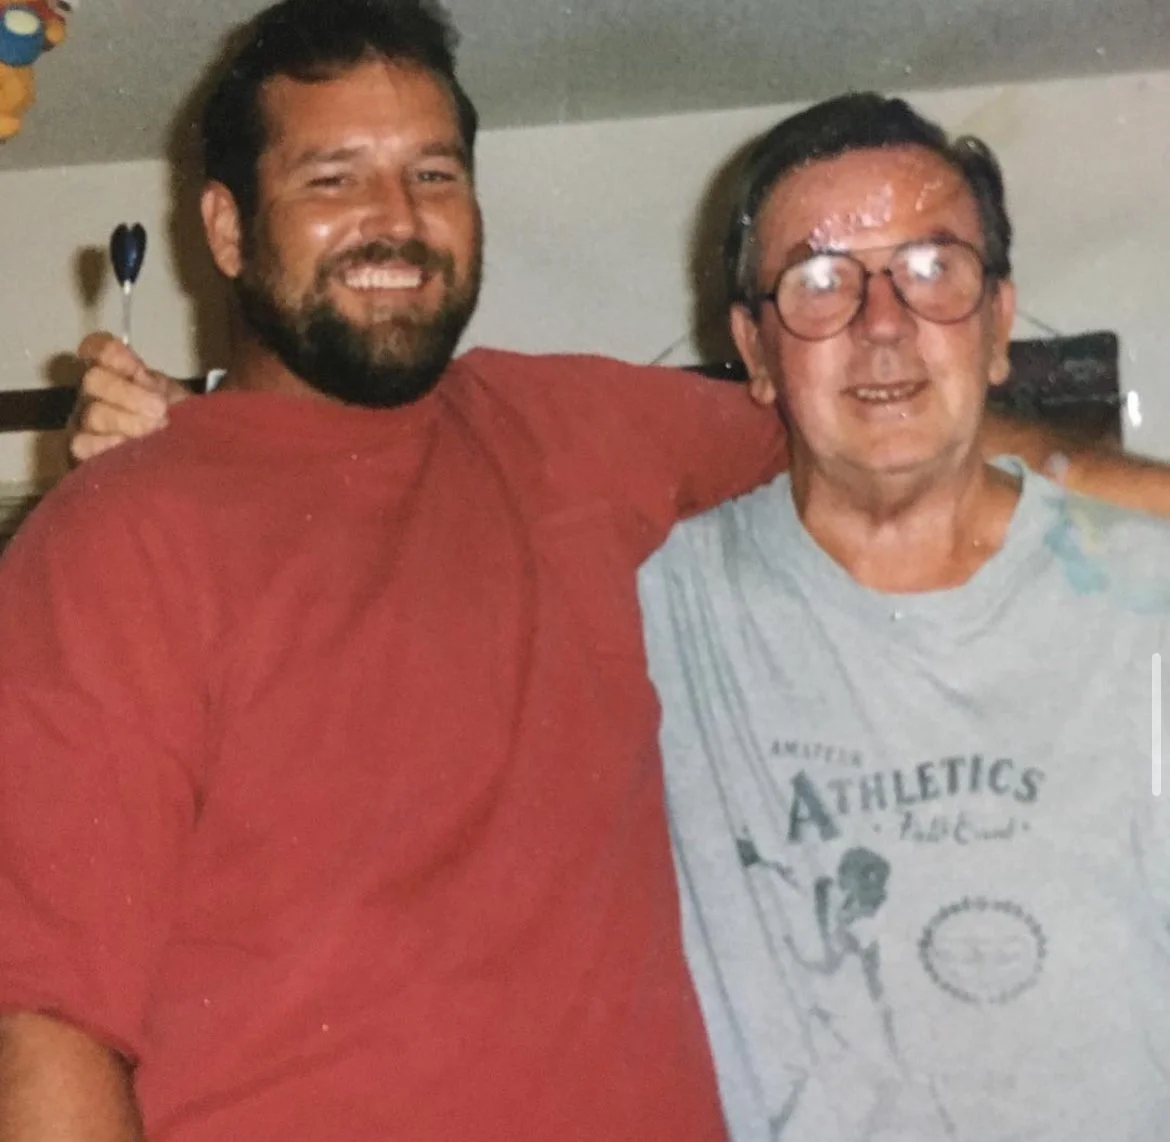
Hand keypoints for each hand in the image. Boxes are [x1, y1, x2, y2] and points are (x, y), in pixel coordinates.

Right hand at [69, 332, 191, 463]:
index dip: (114, 355)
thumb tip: (143, 376)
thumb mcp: (175, 397)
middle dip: (130, 395)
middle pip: (94, 379)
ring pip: (92, 413)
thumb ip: (156, 383)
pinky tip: (128, 448)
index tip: (137, 370)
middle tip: (160, 411)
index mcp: (116, 371)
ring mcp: (82, 420)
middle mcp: (93, 392)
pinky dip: (107, 445)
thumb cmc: (175, 421)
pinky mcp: (80, 450)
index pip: (100, 348)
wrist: (179, 455)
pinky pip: (81, 444)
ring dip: (127, 423)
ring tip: (154, 432)